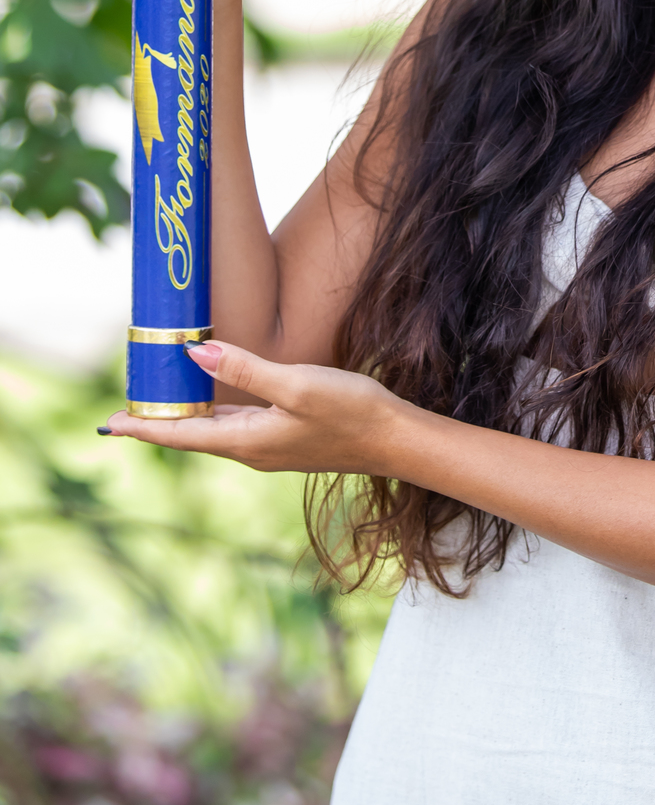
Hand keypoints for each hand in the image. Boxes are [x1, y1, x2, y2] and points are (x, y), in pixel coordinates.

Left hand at [100, 342, 406, 474]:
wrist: (396, 439)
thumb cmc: (351, 412)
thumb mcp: (295, 384)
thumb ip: (244, 369)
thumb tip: (194, 354)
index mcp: (246, 442)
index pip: (180, 436)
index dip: (142, 428)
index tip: (108, 424)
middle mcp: (251, 450)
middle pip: (191, 435)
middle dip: (157, 421)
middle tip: (124, 406)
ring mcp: (269, 446)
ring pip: (213, 430)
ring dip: (184, 418)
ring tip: (158, 401)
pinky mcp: (285, 437)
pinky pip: (235, 425)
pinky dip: (213, 413)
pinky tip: (210, 400)